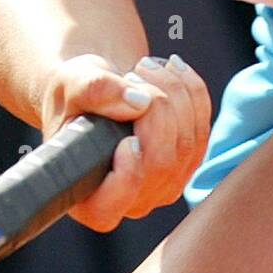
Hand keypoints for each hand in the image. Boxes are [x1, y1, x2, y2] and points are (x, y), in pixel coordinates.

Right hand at [39, 52, 212, 230]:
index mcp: (88, 198)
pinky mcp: (187, 163)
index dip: (127, 176)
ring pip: (187, 144)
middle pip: (160, 163)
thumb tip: (138, 102)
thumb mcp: (70, 85)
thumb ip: (93, 90)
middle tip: (132, 75)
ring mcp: (163, 185)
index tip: (127, 140)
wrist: (95, 93)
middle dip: (155, 109)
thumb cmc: (74, 97)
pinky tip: (172, 69)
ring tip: (145, 67)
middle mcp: (130, 201)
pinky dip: (192, 91)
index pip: (111, 205)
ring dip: (174, 93)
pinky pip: (203, 128)